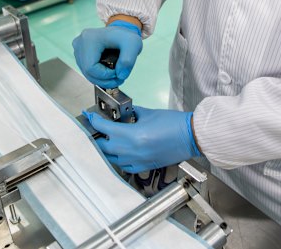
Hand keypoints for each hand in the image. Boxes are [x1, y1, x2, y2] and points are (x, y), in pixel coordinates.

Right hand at [72, 20, 141, 87]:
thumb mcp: (133, 44)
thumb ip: (128, 60)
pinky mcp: (80, 54)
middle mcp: (79, 43)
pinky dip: (98, 76)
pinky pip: (87, 71)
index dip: (105, 76)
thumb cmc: (126, 36)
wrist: (120, 30)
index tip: (118, 73)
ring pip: (87, 74)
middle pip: (87, 73)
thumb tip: (120, 75)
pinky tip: (108, 72)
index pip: (91, 68)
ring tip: (115, 75)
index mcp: (89, 39)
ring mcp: (78, 49)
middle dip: (105, 80)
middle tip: (119, 78)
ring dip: (102, 79)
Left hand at [83, 106, 200, 172]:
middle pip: (103, 146)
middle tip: (95, 129)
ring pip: (111, 158)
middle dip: (97, 137)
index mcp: (131, 135)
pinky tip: (120, 152)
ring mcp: (137, 161)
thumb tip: (123, 113)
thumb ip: (133, 113)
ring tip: (106, 140)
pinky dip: (118, 159)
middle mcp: (131, 151)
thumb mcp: (149, 113)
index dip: (94, 121)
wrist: (191, 137)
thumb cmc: (173, 124)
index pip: (104, 128)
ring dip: (106, 149)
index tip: (89, 116)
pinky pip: (124, 165)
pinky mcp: (144, 167)